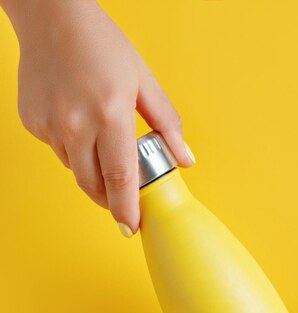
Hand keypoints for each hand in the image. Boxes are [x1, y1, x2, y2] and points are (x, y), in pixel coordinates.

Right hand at [12, 0, 193, 234]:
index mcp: (110, 114)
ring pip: (76, 170)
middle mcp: (75, 124)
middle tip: (122, 201)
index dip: (126, 209)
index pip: (120, 178)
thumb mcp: (144, 81)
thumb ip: (167, 125)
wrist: (51, 16)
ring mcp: (49, 125)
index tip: (131, 227)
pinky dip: (72, 149)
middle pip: (94, 185)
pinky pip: (57, 151)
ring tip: (101, 143)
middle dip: (110, 200)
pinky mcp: (33, 123)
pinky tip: (77, 123)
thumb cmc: (101, 45)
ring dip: (92, 172)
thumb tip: (185, 160)